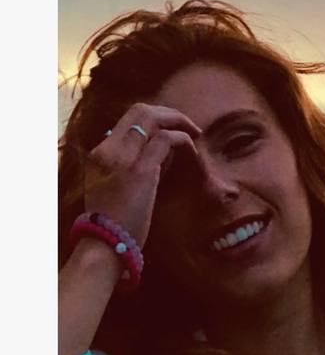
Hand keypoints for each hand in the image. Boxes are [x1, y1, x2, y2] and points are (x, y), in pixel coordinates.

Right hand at [84, 103, 200, 248]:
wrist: (105, 245)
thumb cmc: (114, 223)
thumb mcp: (116, 188)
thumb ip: (133, 167)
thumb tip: (161, 153)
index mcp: (100, 154)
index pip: (128, 119)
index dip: (155, 119)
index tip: (173, 129)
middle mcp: (108, 150)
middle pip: (139, 110)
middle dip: (169, 113)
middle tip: (190, 127)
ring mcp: (123, 158)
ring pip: (152, 117)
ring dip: (179, 122)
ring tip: (195, 134)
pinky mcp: (140, 172)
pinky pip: (165, 140)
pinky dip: (183, 140)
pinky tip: (193, 149)